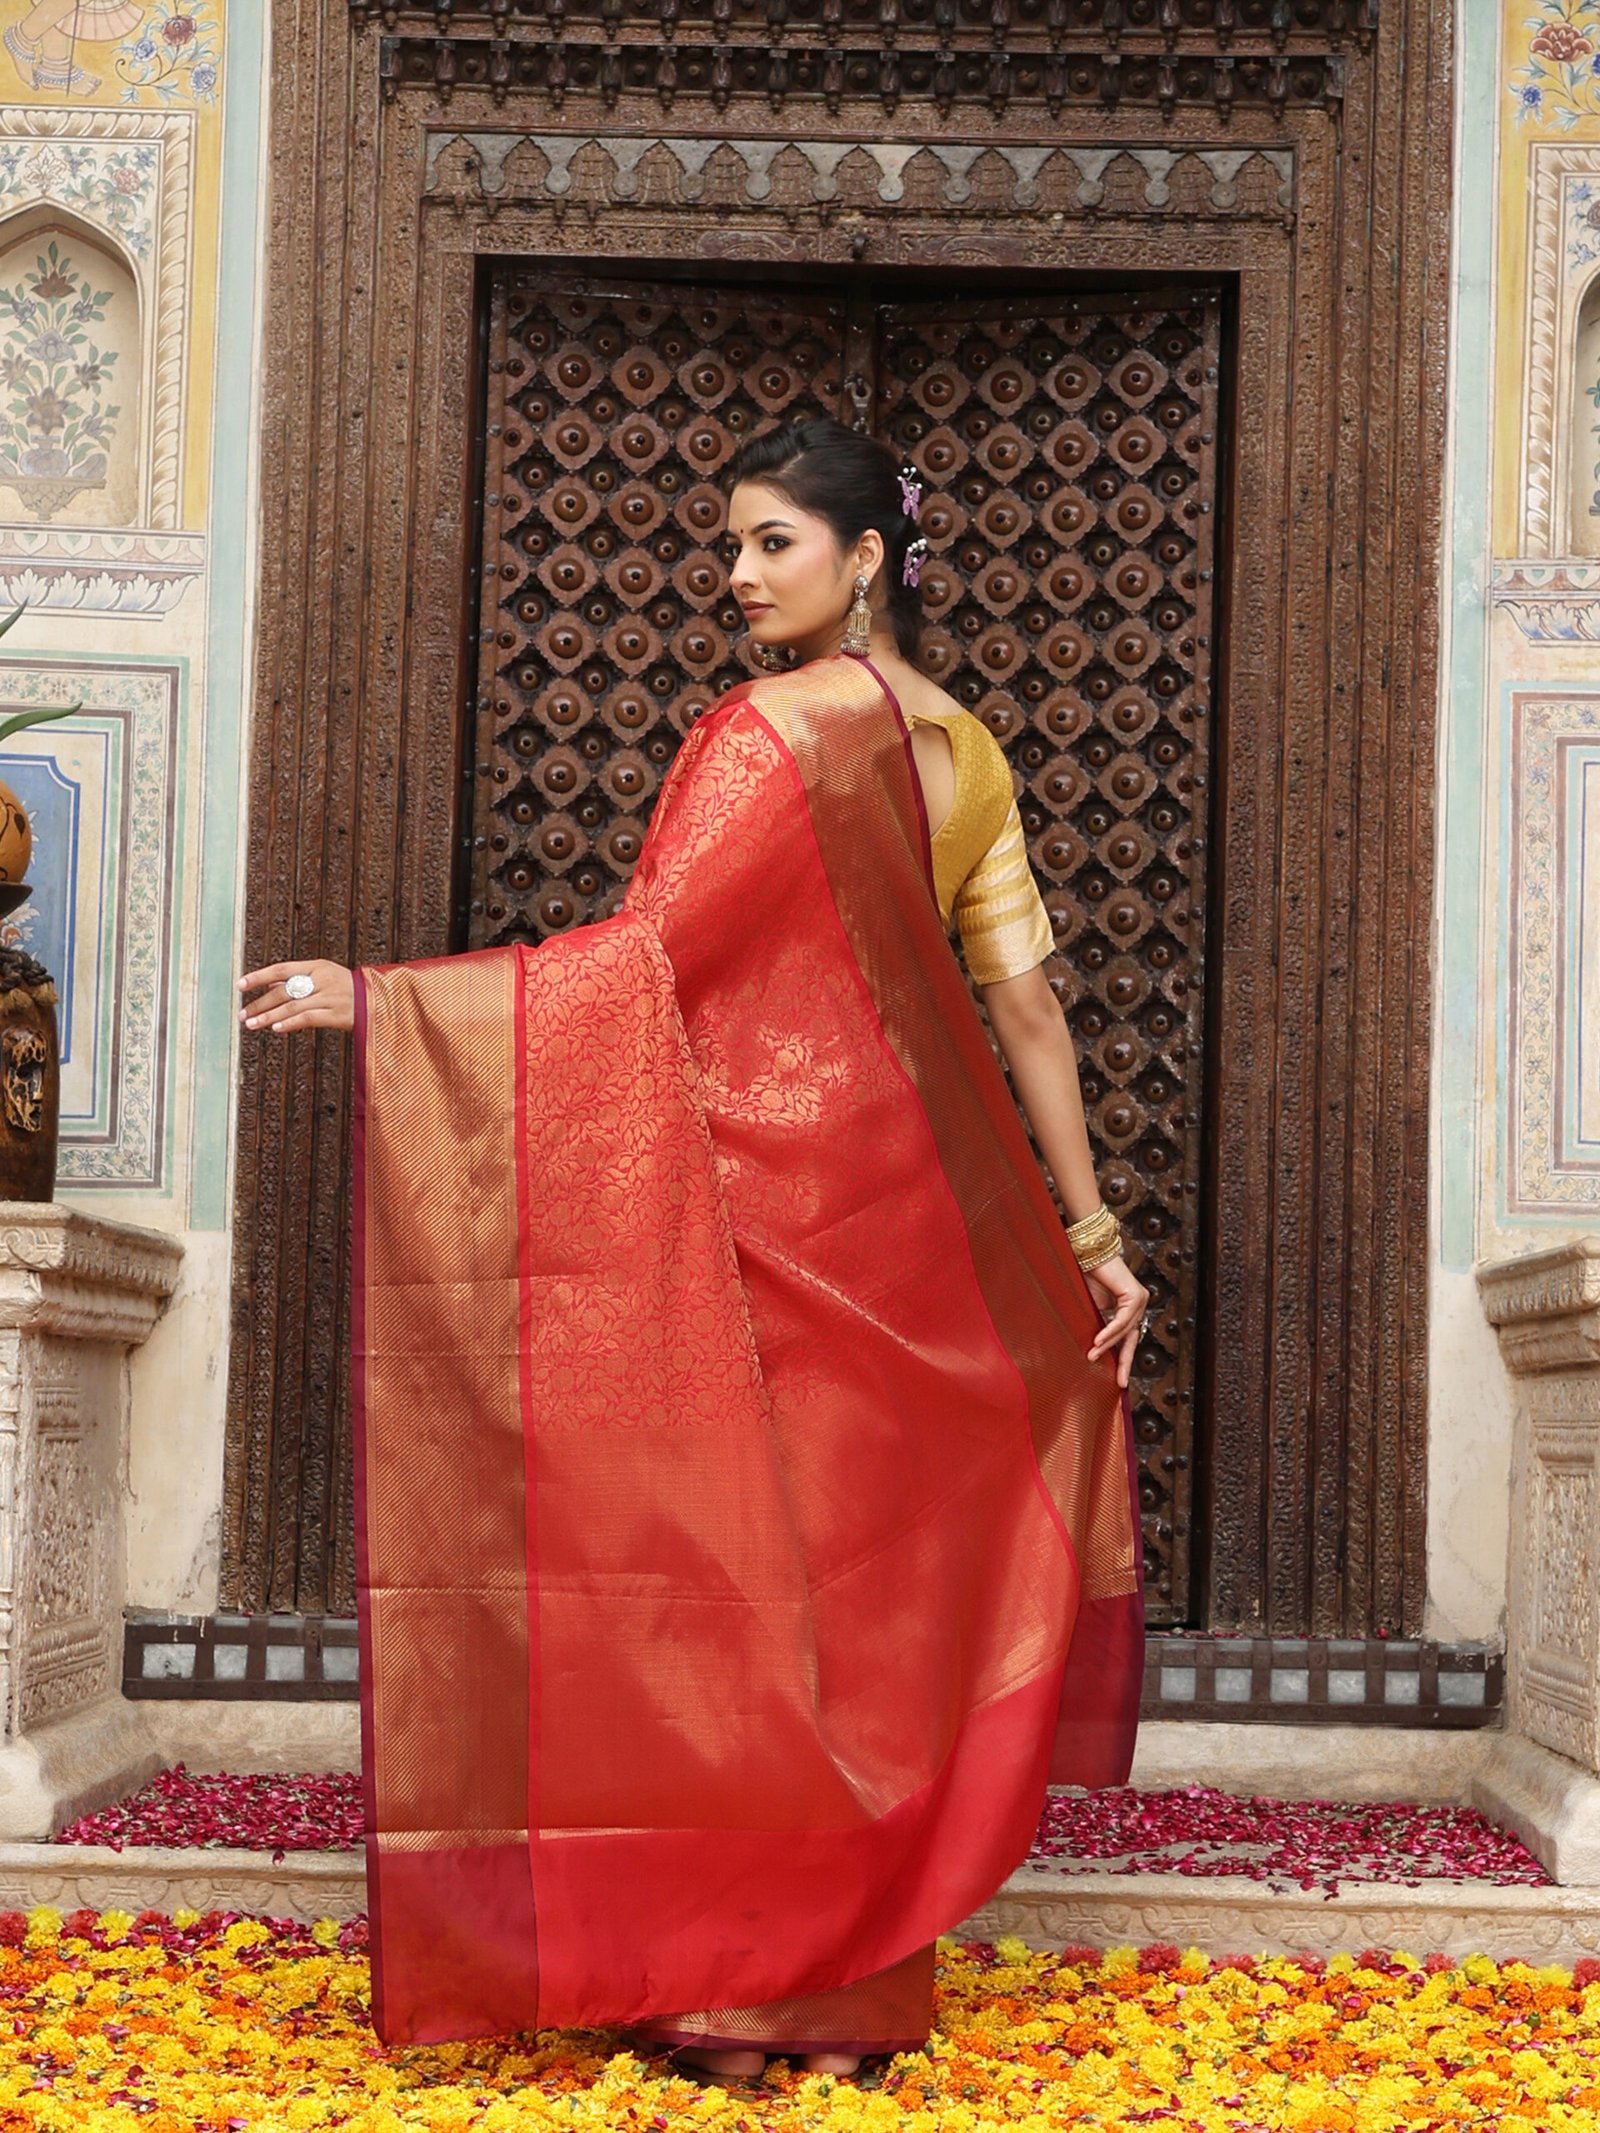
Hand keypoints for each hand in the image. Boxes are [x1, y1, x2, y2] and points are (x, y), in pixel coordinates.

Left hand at [238, 959, 354, 1034]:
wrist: (384, 1001)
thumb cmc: (351, 990)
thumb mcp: (325, 978)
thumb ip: (299, 981)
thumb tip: (269, 985)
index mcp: (318, 966)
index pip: (281, 969)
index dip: (259, 977)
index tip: (240, 985)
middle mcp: (323, 979)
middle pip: (284, 990)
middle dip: (260, 1003)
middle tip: (242, 1015)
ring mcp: (332, 996)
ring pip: (292, 1006)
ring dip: (268, 1016)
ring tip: (251, 1025)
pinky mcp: (339, 1014)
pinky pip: (309, 1018)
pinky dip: (290, 1023)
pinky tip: (276, 1029)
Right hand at [1083, 1254, 1149, 1388]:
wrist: (1087, 1253)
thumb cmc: (1087, 1277)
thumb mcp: (1092, 1308)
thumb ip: (1098, 1325)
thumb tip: (1093, 1350)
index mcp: (1130, 1309)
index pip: (1128, 1339)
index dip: (1122, 1359)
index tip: (1118, 1381)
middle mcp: (1139, 1305)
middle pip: (1132, 1339)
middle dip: (1125, 1362)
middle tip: (1119, 1382)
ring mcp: (1140, 1299)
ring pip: (1125, 1331)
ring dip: (1107, 1345)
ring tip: (1091, 1356)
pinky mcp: (1135, 1295)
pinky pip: (1123, 1320)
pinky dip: (1110, 1331)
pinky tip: (1098, 1341)